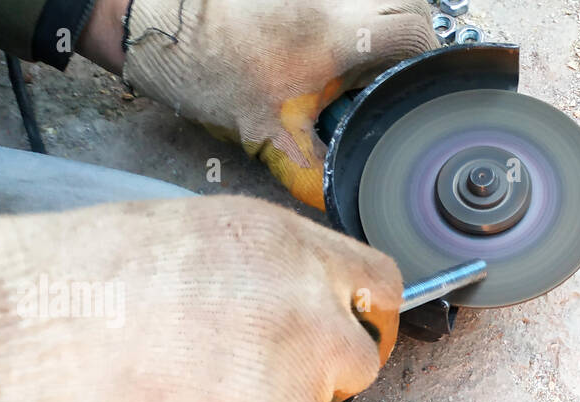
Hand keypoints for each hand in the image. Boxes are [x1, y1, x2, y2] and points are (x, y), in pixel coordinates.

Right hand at [0, 196, 401, 401]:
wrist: (3, 362)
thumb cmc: (62, 291)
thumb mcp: (177, 240)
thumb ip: (254, 275)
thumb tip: (280, 309)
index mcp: (292, 257)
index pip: (378, 286)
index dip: (360, 313)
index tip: (348, 331)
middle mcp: (311, 333)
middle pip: (349, 368)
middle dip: (305, 378)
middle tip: (233, 384)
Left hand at [118, 0, 437, 207]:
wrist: (153, 22)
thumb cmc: (203, 69)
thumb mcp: (264, 132)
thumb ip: (310, 170)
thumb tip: (340, 203)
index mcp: (336, 34)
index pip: (415, 33)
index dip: (425, 60)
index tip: (413, 84)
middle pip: (409, 5)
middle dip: (409, 38)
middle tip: (388, 74)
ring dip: (383, 23)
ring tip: (359, 60)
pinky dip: (351, 17)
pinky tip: (328, 46)